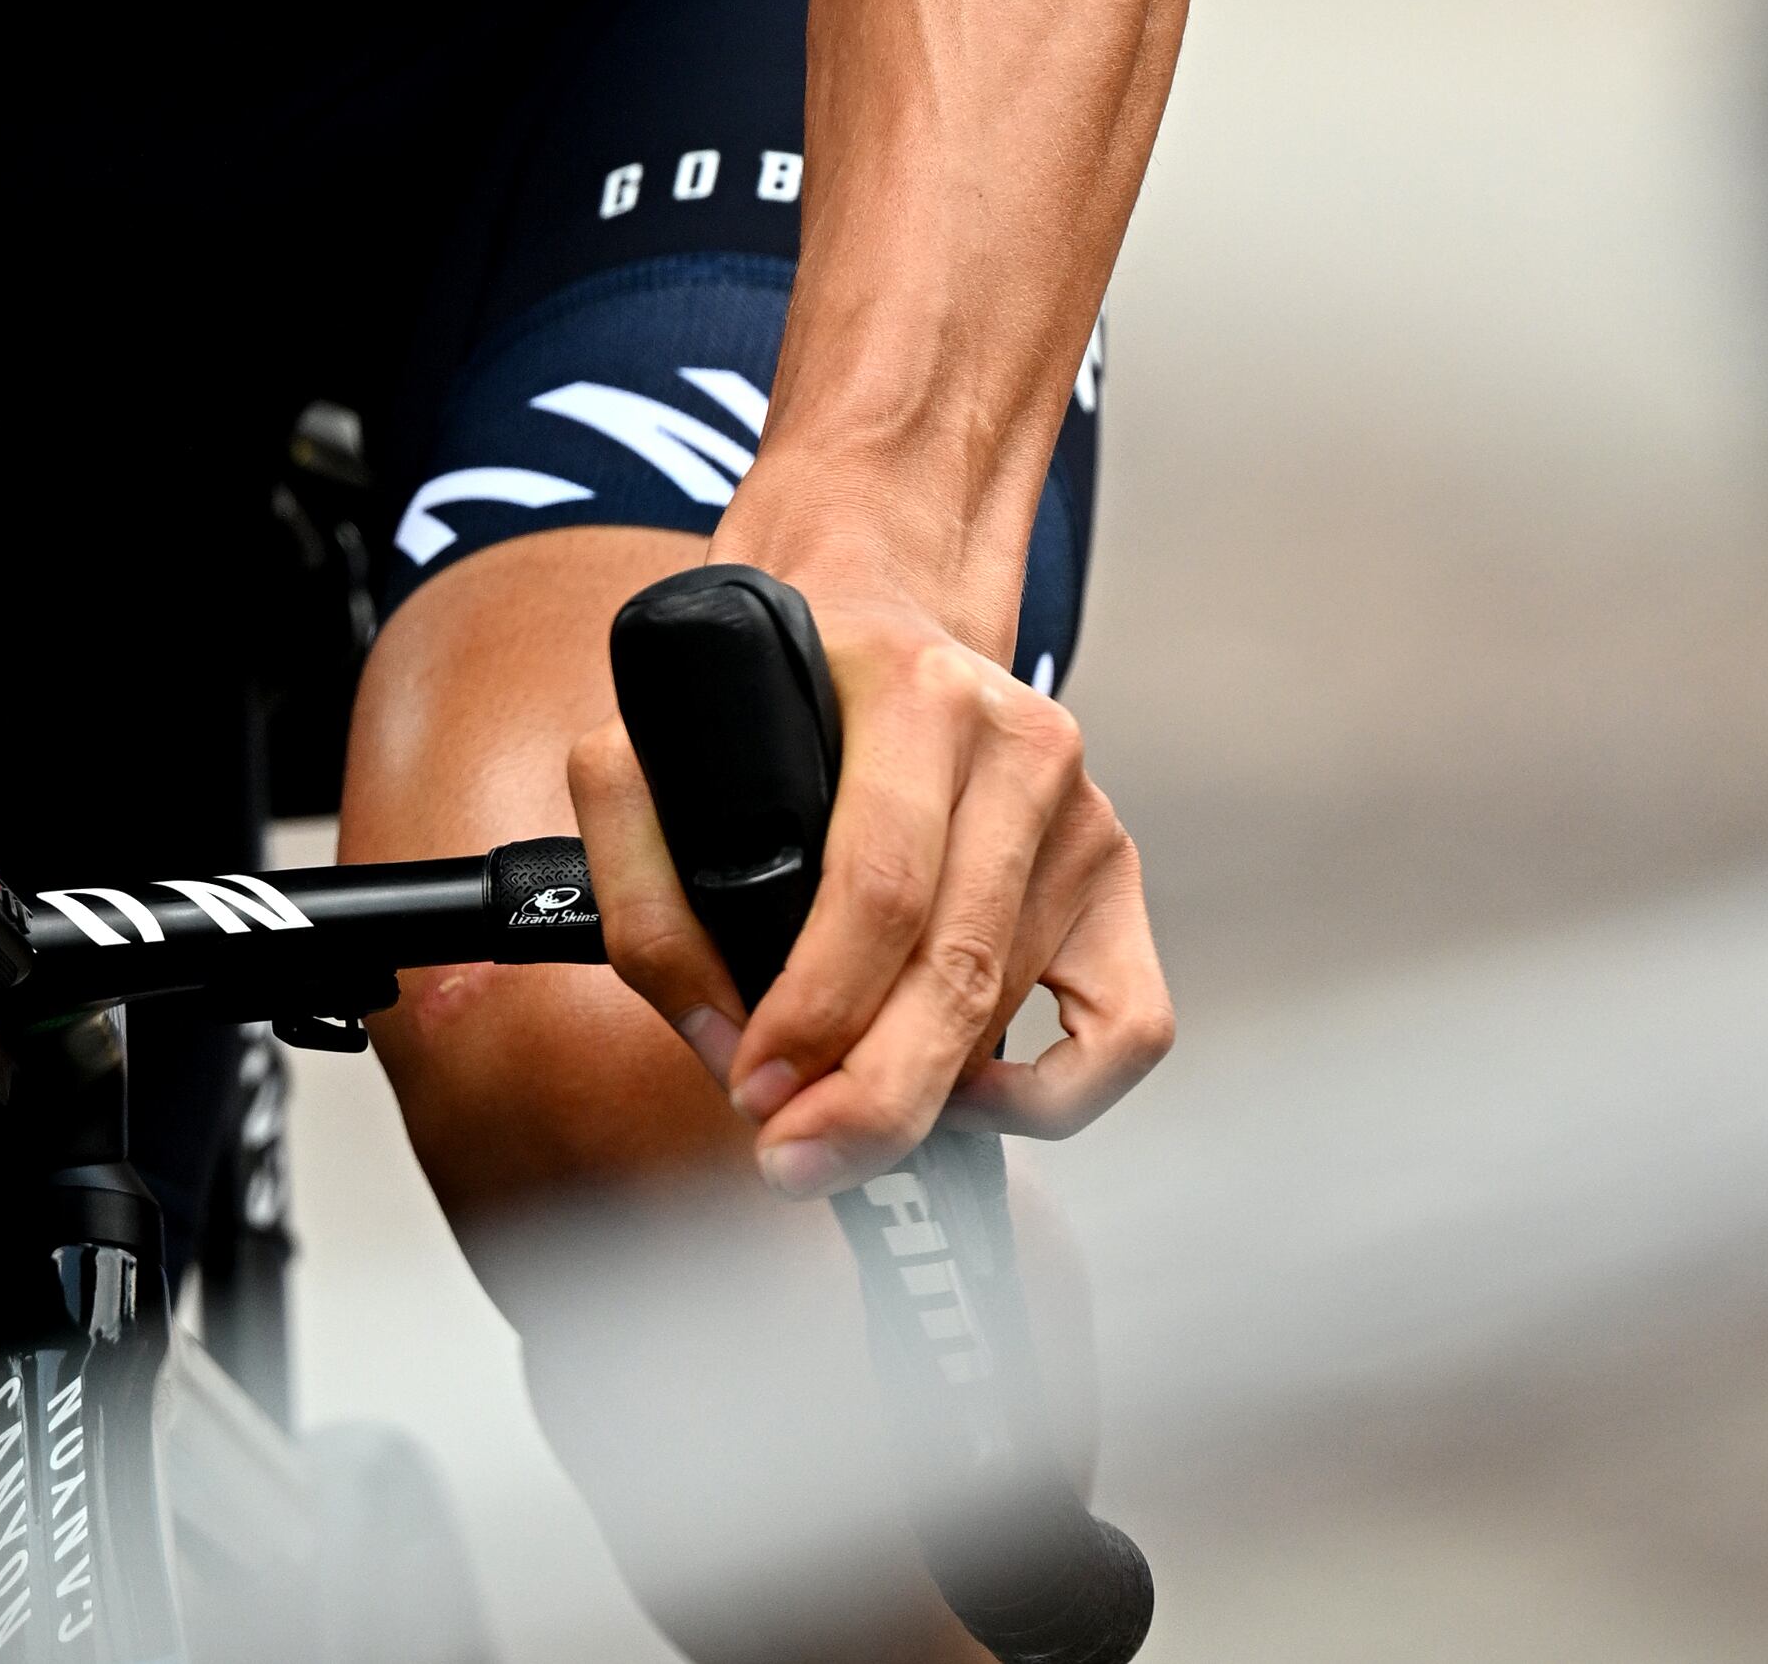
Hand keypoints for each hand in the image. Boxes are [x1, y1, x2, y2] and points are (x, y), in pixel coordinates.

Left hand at [567, 579, 1168, 1197]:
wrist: (885, 613)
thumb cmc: (774, 698)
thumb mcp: (666, 733)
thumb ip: (642, 870)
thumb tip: (716, 1029)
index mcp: (911, 691)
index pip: (879, 885)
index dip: (814, 1009)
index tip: (752, 1085)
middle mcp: (1015, 741)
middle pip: (955, 971)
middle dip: (867, 1096)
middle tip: (794, 1156)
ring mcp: (1082, 811)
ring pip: (1009, 1011)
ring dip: (920, 1095)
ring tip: (838, 1111)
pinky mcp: (1118, 875)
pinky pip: (1125, 1031)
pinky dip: (1049, 1098)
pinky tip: (964, 1095)